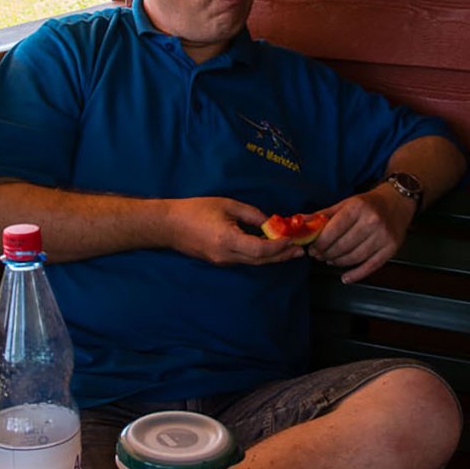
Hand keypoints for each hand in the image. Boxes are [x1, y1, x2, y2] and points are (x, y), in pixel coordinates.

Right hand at [163, 196, 301, 265]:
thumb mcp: (227, 205)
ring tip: (290, 250)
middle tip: (300, 250)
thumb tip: (271, 223)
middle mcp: (226, 256)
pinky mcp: (219, 262)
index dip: (279, 247)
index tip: (293, 239)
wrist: (168, 225)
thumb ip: (251, 214)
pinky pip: (244, 261)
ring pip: (253, 263)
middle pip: (260, 261)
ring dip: (272, 257)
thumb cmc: (196, 210)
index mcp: (228, 240)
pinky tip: (268, 249)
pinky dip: (259, 256)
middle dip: (282, 256)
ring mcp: (222, 262)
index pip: (261, 250)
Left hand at [306, 183, 413, 283]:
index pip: (333, 230)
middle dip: (326, 254)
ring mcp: (383, 236)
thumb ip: (323, 214)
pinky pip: (370, 266)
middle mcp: (372, 222)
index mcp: (357, 208)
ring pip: (354, 257)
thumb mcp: (346, 203)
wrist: (398, 201)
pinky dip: (356, 275)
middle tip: (319, 256)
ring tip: (330, 260)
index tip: (312, 248)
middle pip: (342, 246)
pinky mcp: (391, 248)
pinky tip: (345, 278)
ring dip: (338, 262)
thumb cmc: (369, 203)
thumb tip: (300, 221)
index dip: (319, 243)